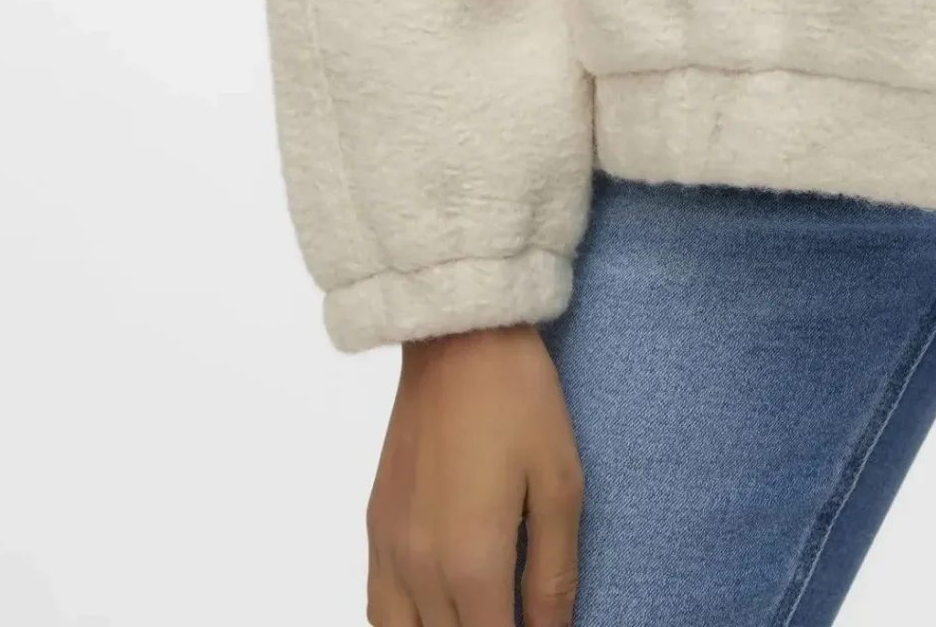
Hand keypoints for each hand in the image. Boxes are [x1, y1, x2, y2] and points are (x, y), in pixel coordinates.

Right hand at [367, 323, 583, 626]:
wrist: (456, 338)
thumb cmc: (518, 401)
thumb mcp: (561, 483)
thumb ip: (554, 572)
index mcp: (471, 562)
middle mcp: (420, 568)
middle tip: (514, 615)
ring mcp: (389, 548)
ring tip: (478, 616)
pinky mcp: (374, 525)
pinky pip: (376, 607)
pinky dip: (402, 624)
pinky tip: (432, 615)